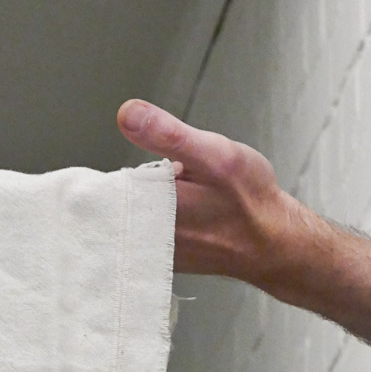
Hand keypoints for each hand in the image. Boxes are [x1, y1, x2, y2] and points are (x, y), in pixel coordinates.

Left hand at [117, 100, 370, 346]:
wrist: (274, 244)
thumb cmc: (251, 202)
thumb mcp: (216, 154)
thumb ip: (168, 134)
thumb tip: (126, 114)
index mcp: (148, 208)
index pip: (96, 189)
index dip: (101, 173)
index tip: (125, 166)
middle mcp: (144, 236)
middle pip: (110, 201)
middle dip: (129, 183)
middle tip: (171, 177)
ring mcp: (151, 250)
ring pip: (125, 215)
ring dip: (141, 199)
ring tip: (180, 193)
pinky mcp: (161, 257)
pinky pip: (140, 230)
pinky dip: (151, 216)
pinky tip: (183, 210)